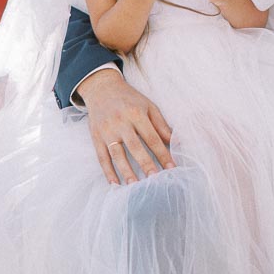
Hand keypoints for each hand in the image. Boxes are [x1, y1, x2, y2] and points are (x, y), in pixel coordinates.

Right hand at [77, 68, 174, 185]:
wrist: (102, 88)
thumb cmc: (129, 99)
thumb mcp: (148, 106)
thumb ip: (161, 125)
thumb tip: (177, 142)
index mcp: (136, 114)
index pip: (152, 137)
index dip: (162, 154)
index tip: (172, 168)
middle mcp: (120, 122)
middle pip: (134, 146)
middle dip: (145, 163)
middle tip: (155, 179)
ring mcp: (106, 131)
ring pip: (117, 154)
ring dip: (126, 170)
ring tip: (135, 185)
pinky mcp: (96, 137)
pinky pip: (102, 157)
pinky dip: (107, 171)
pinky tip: (115, 183)